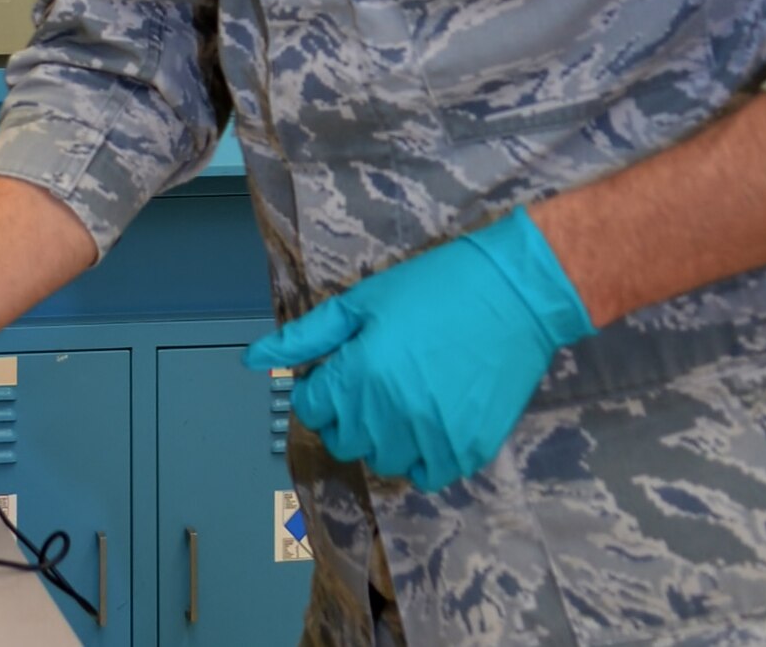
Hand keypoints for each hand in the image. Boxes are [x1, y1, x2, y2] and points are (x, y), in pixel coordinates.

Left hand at [244, 207, 593, 491]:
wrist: (512, 295)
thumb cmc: (431, 289)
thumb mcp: (360, 303)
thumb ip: (303, 338)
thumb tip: (252, 360)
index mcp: (359, 377)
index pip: (310, 411)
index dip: (318, 390)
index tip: (337, 371)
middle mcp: (391, 416)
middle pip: (343, 441)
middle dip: (345, 414)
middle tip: (370, 380)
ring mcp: (433, 439)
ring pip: (382, 461)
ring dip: (382, 436)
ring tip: (402, 395)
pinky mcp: (469, 451)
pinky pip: (427, 476)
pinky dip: (421, 455)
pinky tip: (429, 418)